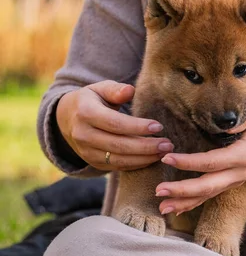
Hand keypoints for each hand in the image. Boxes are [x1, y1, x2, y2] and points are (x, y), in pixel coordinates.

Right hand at [56, 80, 173, 170]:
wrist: (68, 118)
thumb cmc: (93, 100)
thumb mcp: (100, 89)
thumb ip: (115, 89)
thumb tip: (129, 90)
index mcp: (85, 113)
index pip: (115, 123)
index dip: (138, 127)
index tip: (159, 127)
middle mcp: (83, 135)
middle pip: (119, 145)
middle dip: (146, 147)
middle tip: (168, 144)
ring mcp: (87, 151)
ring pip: (119, 160)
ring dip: (145, 158)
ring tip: (164, 152)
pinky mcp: (94, 162)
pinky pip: (118, 166)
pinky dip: (137, 164)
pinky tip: (153, 158)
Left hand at [155, 97, 245, 214]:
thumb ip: (244, 117)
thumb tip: (226, 125)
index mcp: (244, 155)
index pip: (212, 162)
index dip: (189, 162)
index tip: (167, 158)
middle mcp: (240, 173)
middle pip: (208, 185)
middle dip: (183, 190)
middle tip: (159, 190)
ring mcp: (235, 181)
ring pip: (207, 195)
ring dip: (184, 202)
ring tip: (162, 207)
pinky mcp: (230, 183)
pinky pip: (209, 196)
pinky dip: (192, 204)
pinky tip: (175, 210)